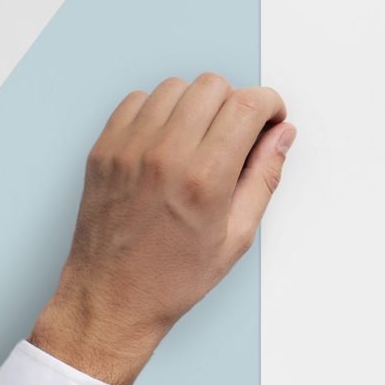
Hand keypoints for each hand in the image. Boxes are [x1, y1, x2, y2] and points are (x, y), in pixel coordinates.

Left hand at [28, 74, 294, 384]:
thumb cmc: (173, 277)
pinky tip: (168, 139)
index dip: (269, 104)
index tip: (271, 118)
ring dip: (197, 103)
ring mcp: (128, 149)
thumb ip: (264, 177)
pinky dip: (159, 110)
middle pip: (213, 85)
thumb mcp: (237, 236)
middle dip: (235, 102)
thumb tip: (281, 136)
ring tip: (201, 137)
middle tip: (238, 132)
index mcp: (205, 179)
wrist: (111, 299)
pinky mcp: (104, 150)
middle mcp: (165, 156)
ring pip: (175, 86)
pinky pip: (137, 100)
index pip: (246, 105)